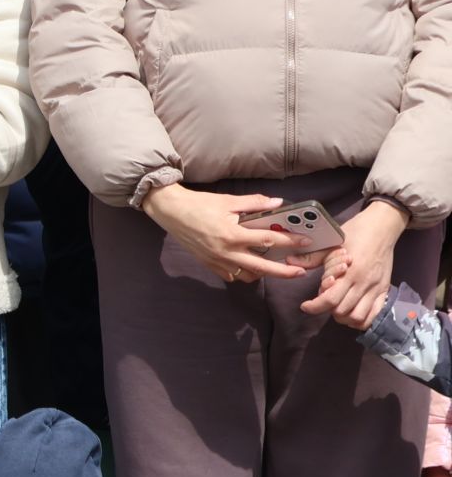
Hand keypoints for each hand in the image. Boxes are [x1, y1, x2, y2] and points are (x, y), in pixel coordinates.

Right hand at [139, 185, 306, 284]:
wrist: (170, 211)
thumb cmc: (198, 204)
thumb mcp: (228, 201)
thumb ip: (255, 203)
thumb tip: (278, 203)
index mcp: (233, 235)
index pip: (269, 240)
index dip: (290, 241)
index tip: (306, 242)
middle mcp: (226, 252)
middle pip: (262, 267)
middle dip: (284, 272)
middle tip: (300, 272)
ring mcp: (217, 261)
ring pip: (247, 275)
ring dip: (262, 273)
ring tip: (272, 267)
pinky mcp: (209, 264)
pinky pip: (231, 275)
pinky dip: (242, 273)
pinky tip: (247, 265)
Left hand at [301, 200, 405, 327]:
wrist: (382, 228)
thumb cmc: (355, 233)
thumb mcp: (331, 244)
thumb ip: (312, 257)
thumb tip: (290, 262)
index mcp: (350, 272)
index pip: (331, 299)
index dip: (315, 306)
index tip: (305, 306)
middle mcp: (364, 283)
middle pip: (342, 311)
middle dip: (327, 310)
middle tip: (322, 301)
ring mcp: (376, 289)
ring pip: (358, 317)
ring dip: (344, 317)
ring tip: (335, 307)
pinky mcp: (384, 291)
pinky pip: (374, 315)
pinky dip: (361, 319)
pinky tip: (350, 312)